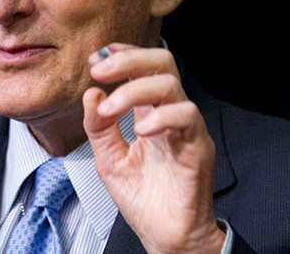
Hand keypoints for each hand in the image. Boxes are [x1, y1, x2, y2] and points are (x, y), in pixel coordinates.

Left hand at [83, 43, 224, 253]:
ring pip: (170, 84)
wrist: (164, 235)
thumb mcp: (108, 158)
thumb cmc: (142, 198)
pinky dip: (161, 116)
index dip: (121, 55)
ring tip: (110, 109)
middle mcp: (168, 114)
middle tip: (99, 70)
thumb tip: (91, 93)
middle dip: (127, 59)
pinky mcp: (197, 146)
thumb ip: (98, 127)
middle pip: (161, 63)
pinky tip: (140, 130)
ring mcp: (185, 128)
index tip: (95, 60)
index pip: (143, 67)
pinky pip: (187, 116)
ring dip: (133, 90)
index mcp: (148, 113)